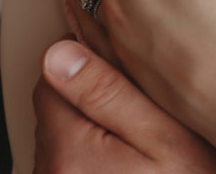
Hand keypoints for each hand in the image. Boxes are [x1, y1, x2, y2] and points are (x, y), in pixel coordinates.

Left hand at [33, 39, 215, 172]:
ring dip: (92, 125)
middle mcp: (51, 173)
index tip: (123, 67)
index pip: (51, 77)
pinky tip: (127, 158)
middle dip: (90, 96)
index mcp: (71, 151)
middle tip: (141, 108)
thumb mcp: (164, 135)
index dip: (89, 62)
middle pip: (55, 105)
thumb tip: (61, 54)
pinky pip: (70, 158)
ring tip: (138, 136)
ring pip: (62, 132)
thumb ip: (109, 93)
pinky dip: (93, 151)